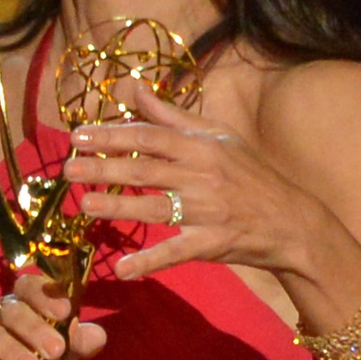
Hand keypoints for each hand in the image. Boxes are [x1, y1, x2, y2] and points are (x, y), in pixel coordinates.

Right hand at [0, 269, 106, 359]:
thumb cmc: (24, 355)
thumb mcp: (53, 350)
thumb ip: (76, 343)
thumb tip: (98, 336)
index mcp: (23, 306)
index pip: (30, 287)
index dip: (46, 294)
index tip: (64, 311)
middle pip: (14, 311)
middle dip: (35, 328)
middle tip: (56, 350)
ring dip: (10, 347)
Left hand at [65, 80, 318, 281]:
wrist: (292, 221)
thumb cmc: (251, 175)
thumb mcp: (218, 137)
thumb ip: (172, 115)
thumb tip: (135, 89)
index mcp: (201, 146)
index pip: (149, 136)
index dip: (111, 135)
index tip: (77, 136)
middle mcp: (201, 175)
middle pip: (144, 169)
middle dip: (104, 167)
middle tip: (68, 168)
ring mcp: (206, 210)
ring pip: (154, 207)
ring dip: (117, 207)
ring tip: (83, 205)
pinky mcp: (211, 243)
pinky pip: (175, 252)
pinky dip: (149, 261)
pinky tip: (122, 269)